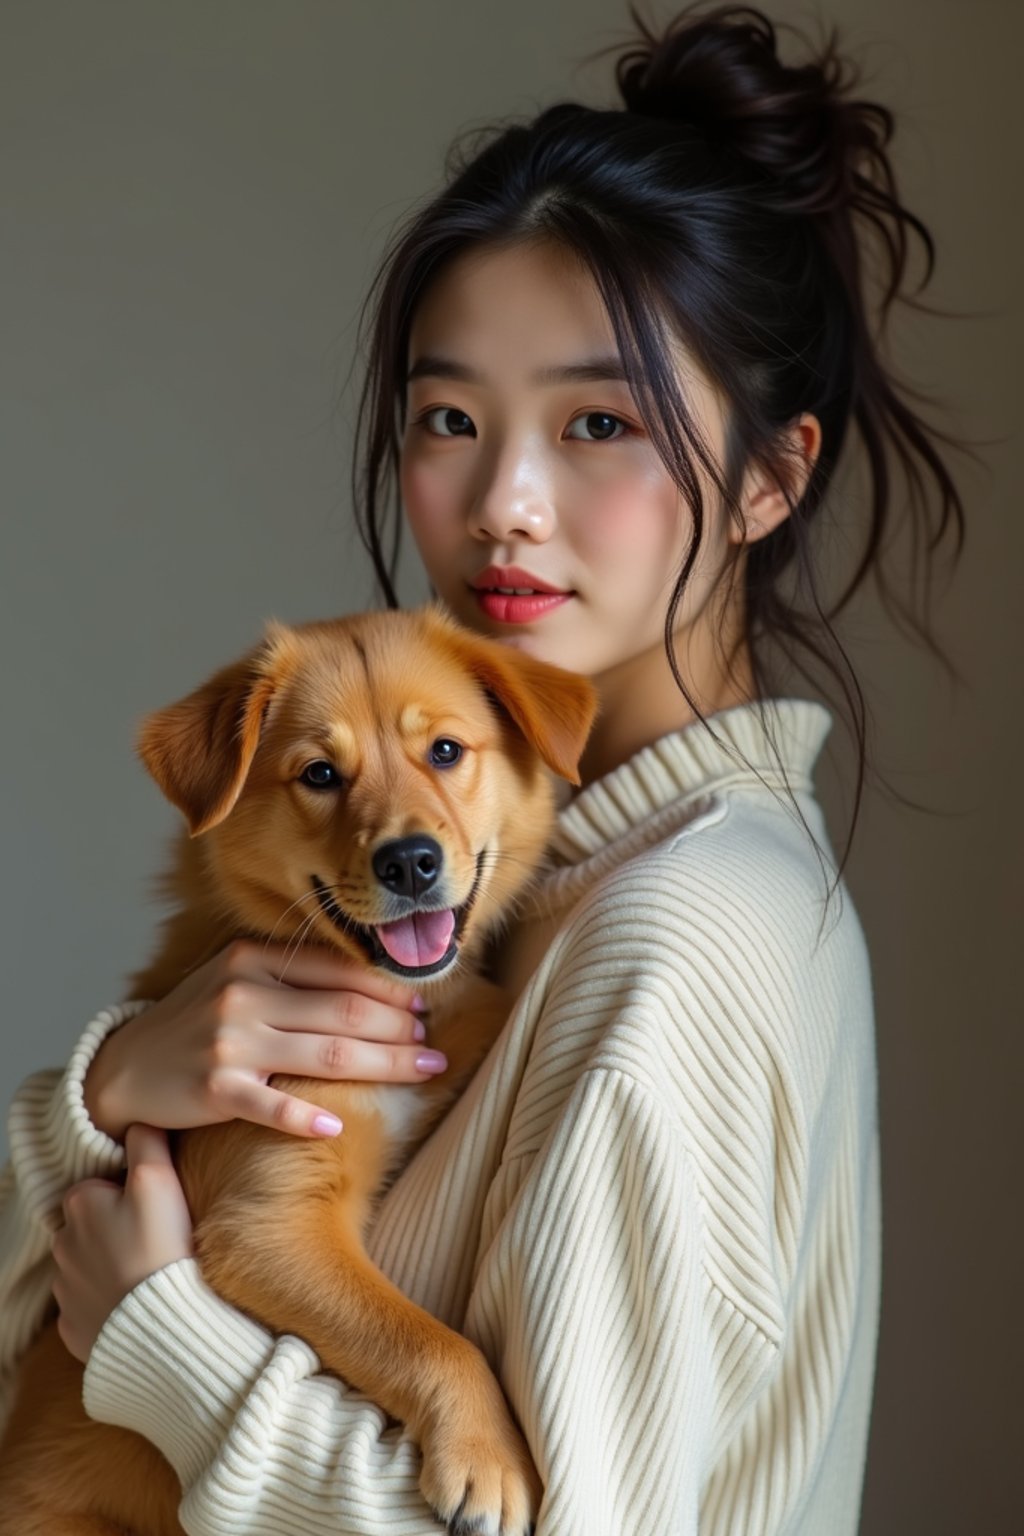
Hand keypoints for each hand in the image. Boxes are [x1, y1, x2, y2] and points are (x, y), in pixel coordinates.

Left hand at [51, 1123, 192, 1363]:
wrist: (160, 1326)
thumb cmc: (160, 1247)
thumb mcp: (159, 1179)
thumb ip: (147, 1142)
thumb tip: (138, 1119)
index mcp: (79, 1204)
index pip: (101, 1184)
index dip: (131, 1191)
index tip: (156, 1205)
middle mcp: (63, 1244)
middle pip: (93, 1224)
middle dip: (117, 1227)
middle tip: (157, 1236)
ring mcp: (67, 1288)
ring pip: (90, 1264)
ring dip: (112, 1264)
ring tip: (150, 1270)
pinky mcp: (76, 1325)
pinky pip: (92, 1303)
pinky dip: (110, 1300)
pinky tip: (137, 1301)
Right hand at [84, 941, 445, 1142]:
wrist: (125, 1066)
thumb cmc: (198, 1021)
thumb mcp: (238, 979)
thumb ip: (293, 974)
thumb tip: (373, 983)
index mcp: (253, 958)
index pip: (339, 972)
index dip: (390, 990)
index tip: (425, 1007)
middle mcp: (243, 994)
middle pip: (344, 1013)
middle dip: (399, 1029)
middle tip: (434, 1046)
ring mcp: (228, 1042)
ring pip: (326, 1054)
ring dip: (383, 1064)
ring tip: (420, 1071)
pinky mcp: (214, 1090)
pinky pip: (272, 1105)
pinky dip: (308, 1116)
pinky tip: (339, 1123)